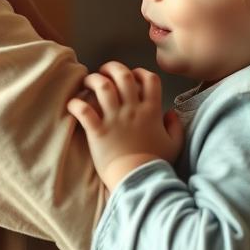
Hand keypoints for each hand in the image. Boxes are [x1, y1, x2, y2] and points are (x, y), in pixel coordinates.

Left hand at [67, 61, 182, 190]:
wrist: (138, 181)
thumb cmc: (155, 164)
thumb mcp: (174, 144)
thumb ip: (176, 126)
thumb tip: (171, 113)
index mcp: (151, 110)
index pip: (149, 78)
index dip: (140, 72)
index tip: (132, 76)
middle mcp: (133, 110)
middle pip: (123, 75)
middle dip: (112, 68)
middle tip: (104, 72)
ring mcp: (114, 120)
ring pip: (103, 87)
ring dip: (93, 80)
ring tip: (88, 82)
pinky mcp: (97, 131)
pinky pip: (84, 111)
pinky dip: (76, 104)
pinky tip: (73, 104)